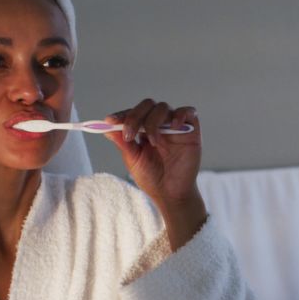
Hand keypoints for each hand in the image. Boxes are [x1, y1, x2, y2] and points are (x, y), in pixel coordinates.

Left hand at [105, 99, 207, 248]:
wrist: (171, 194)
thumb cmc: (153, 179)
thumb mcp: (133, 160)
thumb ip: (123, 143)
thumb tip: (107, 129)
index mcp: (144, 130)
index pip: (133, 114)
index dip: (122, 115)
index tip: (109, 121)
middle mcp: (159, 125)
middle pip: (147, 105)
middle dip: (135, 116)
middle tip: (129, 134)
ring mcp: (175, 126)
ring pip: (163, 108)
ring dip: (153, 122)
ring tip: (152, 142)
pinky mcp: (191, 131)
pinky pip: (188, 111)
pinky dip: (180, 115)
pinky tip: (173, 127)